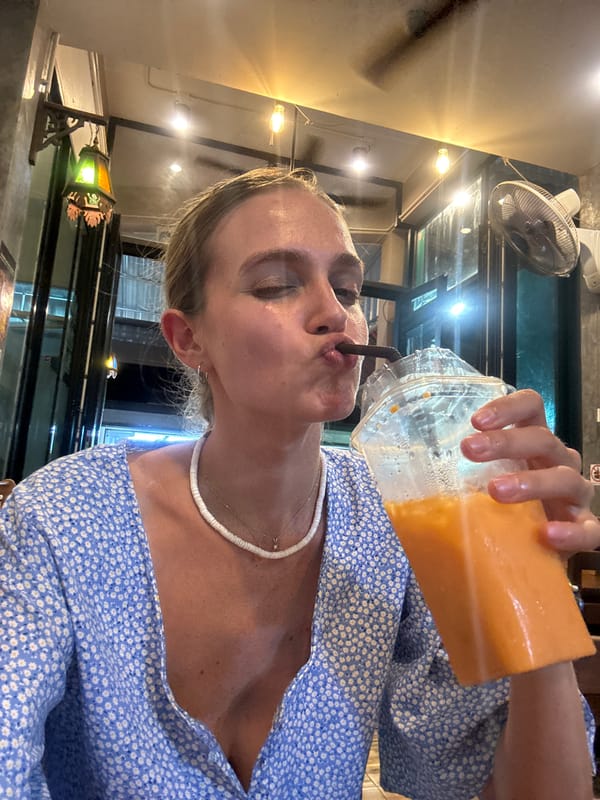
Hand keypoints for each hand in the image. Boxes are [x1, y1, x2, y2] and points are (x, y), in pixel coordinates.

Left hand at [460, 388, 599, 556]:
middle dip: (506, 441)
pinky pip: (588, 529)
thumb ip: (461, 475)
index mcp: (535, 443)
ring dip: (530, 482)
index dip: (507, 408)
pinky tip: (547, 534)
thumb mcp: (484, 484)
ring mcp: (575, 496)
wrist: (536, 551)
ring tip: (496, 491)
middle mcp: (559, 461)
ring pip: (565, 479)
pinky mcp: (585, 529)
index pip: (531, 407)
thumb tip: (407, 478)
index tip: (475, 421)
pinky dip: (570, 531)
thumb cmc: (506, 508)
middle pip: (542, 438)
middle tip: (469, 450)